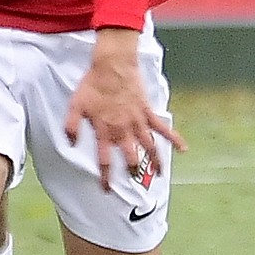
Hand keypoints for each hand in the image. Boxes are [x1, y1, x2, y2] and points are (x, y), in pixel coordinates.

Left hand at [61, 33, 185, 190]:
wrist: (112, 65)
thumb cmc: (93, 84)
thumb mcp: (75, 105)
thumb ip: (72, 126)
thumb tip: (71, 144)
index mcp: (105, 131)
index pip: (105, 160)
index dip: (106, 177)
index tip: (107, 189)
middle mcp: (123, 130)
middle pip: (130, 157)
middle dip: (133, 171)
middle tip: (134, 182)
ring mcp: (137, 121)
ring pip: (149, 146)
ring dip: (156, 161)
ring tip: (161, 174)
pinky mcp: (147, 111)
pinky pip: (162, 127)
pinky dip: (174, 138)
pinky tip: (183, 148)